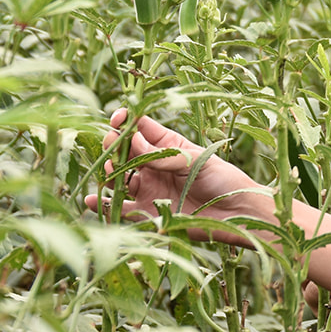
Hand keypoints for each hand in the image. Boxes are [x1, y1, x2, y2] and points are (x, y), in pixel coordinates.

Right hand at [86, 109, 274, 240]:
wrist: (236, 213)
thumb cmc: (223, 179)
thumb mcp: (196, 161)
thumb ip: (164, 155)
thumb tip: (131, 141)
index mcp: (168, 145)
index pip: (139, 127)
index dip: (125, 120)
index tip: (118, 118)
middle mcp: (153, 165)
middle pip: (122, 151)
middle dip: (114, 148)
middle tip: (115, 151)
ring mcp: (148, 188)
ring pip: (117, 178)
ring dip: (108, 174)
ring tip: (110, 175)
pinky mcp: (147, 211)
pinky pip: (119, 208)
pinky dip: (104, 204)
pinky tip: (93, 200)